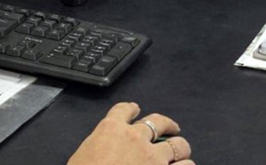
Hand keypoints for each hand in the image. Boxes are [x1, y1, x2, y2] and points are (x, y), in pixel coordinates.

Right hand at [67, 102, 193, 164]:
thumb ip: (97, 147)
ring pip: (177, 145)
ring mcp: (153, 157)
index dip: (131, 109)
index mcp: (111, 129)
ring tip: (183, 153)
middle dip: (167, 125)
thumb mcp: (82, 155)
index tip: (135, 108)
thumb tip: (103, 153)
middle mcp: (135, 138)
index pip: (123, 110)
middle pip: (158, 122)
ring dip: (180, 148)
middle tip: (172, 128)